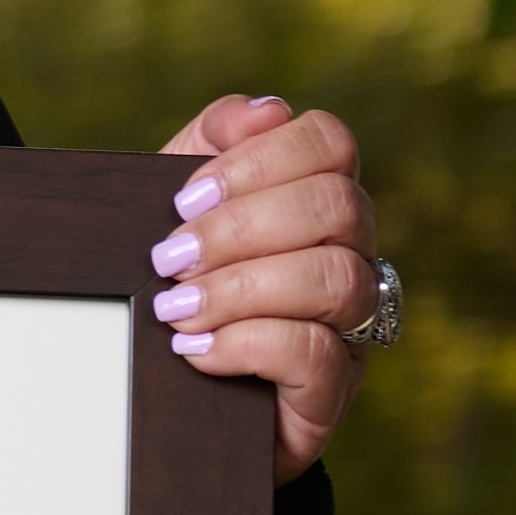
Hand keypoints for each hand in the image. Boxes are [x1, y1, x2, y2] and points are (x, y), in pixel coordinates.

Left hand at [146, 91, 380, 471]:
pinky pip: (317, 350)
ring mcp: (350, 324)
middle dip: (241, 227)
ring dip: (240, 287)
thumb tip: (263, 111)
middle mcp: (351, 254)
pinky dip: (246, 343)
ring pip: (336, 277)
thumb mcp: (174, 212)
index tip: (184, 197)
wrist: (164, 402)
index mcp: (315, 199)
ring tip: (174, 310)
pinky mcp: (333, 390)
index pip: (331, 142)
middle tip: (168, 258)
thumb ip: (207, 145)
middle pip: (339, 206)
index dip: (261, 159)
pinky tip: (194, 353)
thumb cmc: (175, 288)